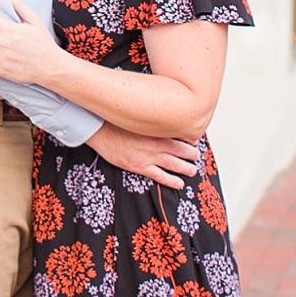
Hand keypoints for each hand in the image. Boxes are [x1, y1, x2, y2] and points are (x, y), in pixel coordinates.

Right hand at [86, 121, 201, 187]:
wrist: (99, 128)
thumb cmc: (117, 120)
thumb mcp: (138, 114)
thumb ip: (153, 116)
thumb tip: (162, 112)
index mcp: (159, 127)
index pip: (183, 134)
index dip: (191, 138)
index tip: (194, 141)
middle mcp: (158, 142)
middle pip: (184, 151)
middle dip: (193, 154)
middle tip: (196, 156)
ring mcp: (150, 155)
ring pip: (177, 165)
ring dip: (188, 169)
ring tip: (192, 170)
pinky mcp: (141, 166)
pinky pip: (162, 177)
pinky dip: (173, 181)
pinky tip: (179, 183)